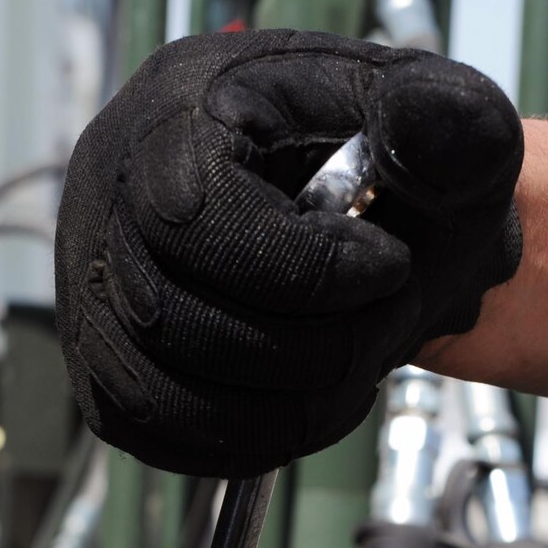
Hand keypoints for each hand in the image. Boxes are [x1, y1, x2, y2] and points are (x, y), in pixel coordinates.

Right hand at [53, 30, 524, 476]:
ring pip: (156, 393)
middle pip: (169, 317)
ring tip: (355, 375)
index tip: (388, 268)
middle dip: (307, 353)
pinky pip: (148, 430)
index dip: (303, 271)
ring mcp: (95, 276)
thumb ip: (445, 123)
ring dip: (281, 412)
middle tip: (386, 329)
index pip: (196, 213)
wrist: (394, 215)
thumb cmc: (410, 164)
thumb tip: (411, 134)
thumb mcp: (452, 120)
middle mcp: (112, 188)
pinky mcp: (106, 352)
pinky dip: (241, 442)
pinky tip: (308, 406)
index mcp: (182, 104)